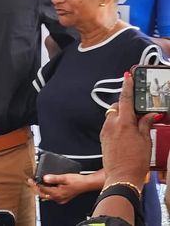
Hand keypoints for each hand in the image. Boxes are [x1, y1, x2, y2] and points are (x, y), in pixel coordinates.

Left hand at [27, 173, 91, 204]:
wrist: (86, 184)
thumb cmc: (77, 181)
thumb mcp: (64, 177)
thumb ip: (54, 178)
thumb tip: (45, 178)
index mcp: (57, 193)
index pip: (42, 190)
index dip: (35, 184)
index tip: (30, 180)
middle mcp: (58, 198)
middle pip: (43, 194)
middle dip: (36, 188)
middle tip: (30, 182)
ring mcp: (60, 199)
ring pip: (47, 196)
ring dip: (41, 190)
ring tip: (35, 183)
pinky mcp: (62, 197)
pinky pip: (51, 196)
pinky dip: (47, 191)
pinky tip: (45, 187)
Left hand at [100, 74, 156, 188]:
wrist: (121, 177)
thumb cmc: (136, 161)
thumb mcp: (146, 141)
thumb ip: (145, 124)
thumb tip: (150, 114)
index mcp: (124, 122)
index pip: (125, 98)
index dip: (127, 86)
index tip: (127, 76)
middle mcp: (112, 123)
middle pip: (117, 106)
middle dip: (125, 105)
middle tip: (137, 111)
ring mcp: (105, 130)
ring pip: (112, 115)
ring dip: (121, 116)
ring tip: (133, 126)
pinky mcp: (103, 137)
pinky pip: (109, 124)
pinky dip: (117, 124)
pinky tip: (126, 134)